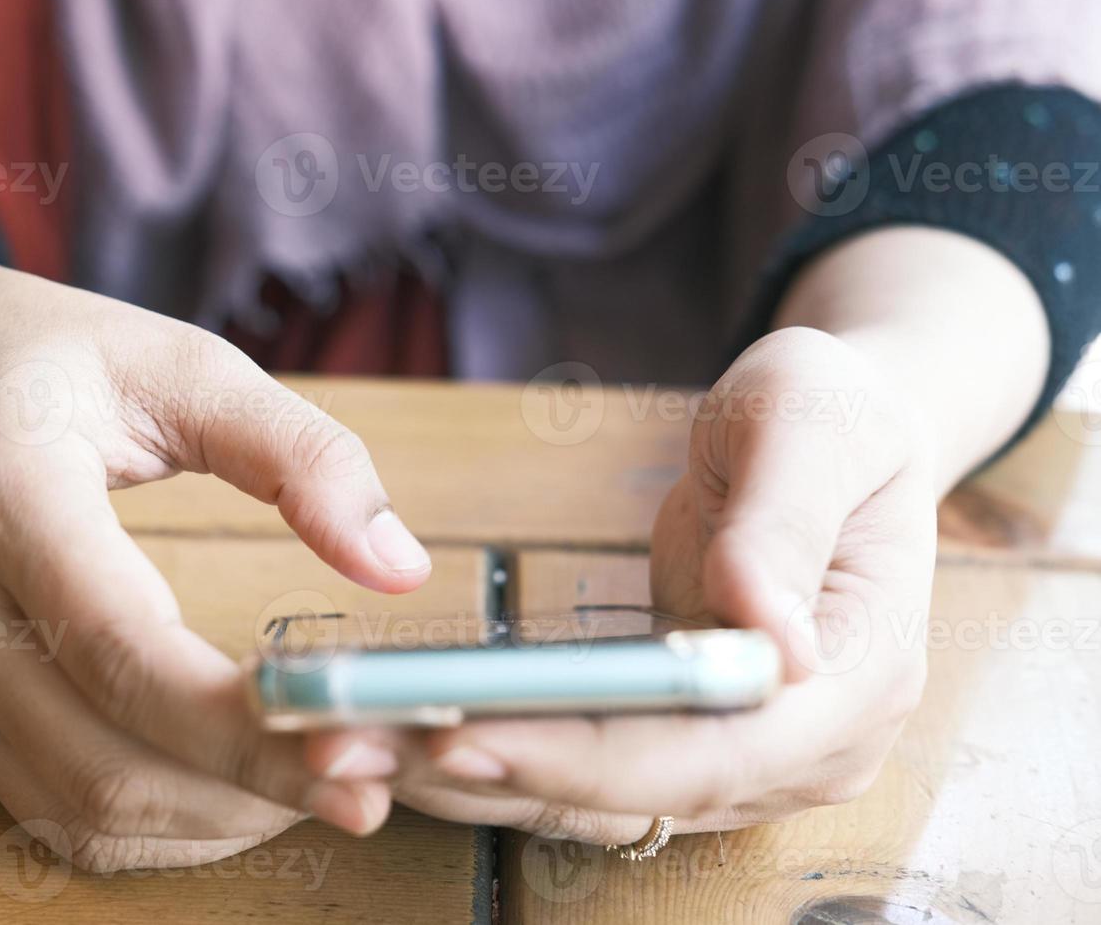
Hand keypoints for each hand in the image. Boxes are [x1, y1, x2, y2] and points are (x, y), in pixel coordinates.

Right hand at [0, 194, 432, 869]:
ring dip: (208, 824)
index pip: (120, 648)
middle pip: (98, 762)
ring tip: (312, 785)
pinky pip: (46, 809)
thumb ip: (301, 455)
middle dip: (245, 798)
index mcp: (3, 491)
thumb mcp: (180, 363)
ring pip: (76, 811)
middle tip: (364, 783)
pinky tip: (229, 787)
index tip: (355, 750)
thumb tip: (402, 567)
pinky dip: (152, 823)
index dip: (240, 725)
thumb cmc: (44, 357)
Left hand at [309, 327, 936, 845]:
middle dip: (494, 770)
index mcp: (858, 678)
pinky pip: (589, 763)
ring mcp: (753, 754)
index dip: (581, 755)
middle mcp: (811, 747)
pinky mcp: (694, 736)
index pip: (707, 753)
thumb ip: (785, 523)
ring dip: (474, 772)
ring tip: (348, 743)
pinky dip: (501, 747)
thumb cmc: (834, 411)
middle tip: (351, 747)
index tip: (460, 733)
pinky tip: (408, 727)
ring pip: (599, 795)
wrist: (839, 439)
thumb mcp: (814, 424)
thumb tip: (770, 635)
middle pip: (636, 793)